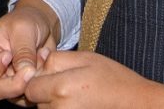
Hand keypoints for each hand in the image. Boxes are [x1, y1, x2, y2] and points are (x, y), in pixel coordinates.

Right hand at [0, 0, 59, 99]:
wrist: (43, 23)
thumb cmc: (26, 20)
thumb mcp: (22, 28)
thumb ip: (22, 51)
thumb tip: (25, 72)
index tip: (7, 55)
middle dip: (14, 84)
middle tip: (30, 70)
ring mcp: (9, 81)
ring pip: (14, 96)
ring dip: (30, 81)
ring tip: (41, 56)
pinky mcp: (25, 86)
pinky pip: (31, 94)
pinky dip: (41, 81)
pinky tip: (46, 59)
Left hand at [21, 49, 163, 107]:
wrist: (133, 103)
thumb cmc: (112, 79)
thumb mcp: (85, 58)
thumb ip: (57, 59)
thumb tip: (37, 60)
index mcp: (61, 88)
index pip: (30, 87)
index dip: (38, 78)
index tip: (51, 74)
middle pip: (36, 100)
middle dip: (45, 90)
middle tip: (68, 82)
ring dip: (53, 102)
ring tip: (76, 93)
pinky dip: (62, 108)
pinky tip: (78, 102)